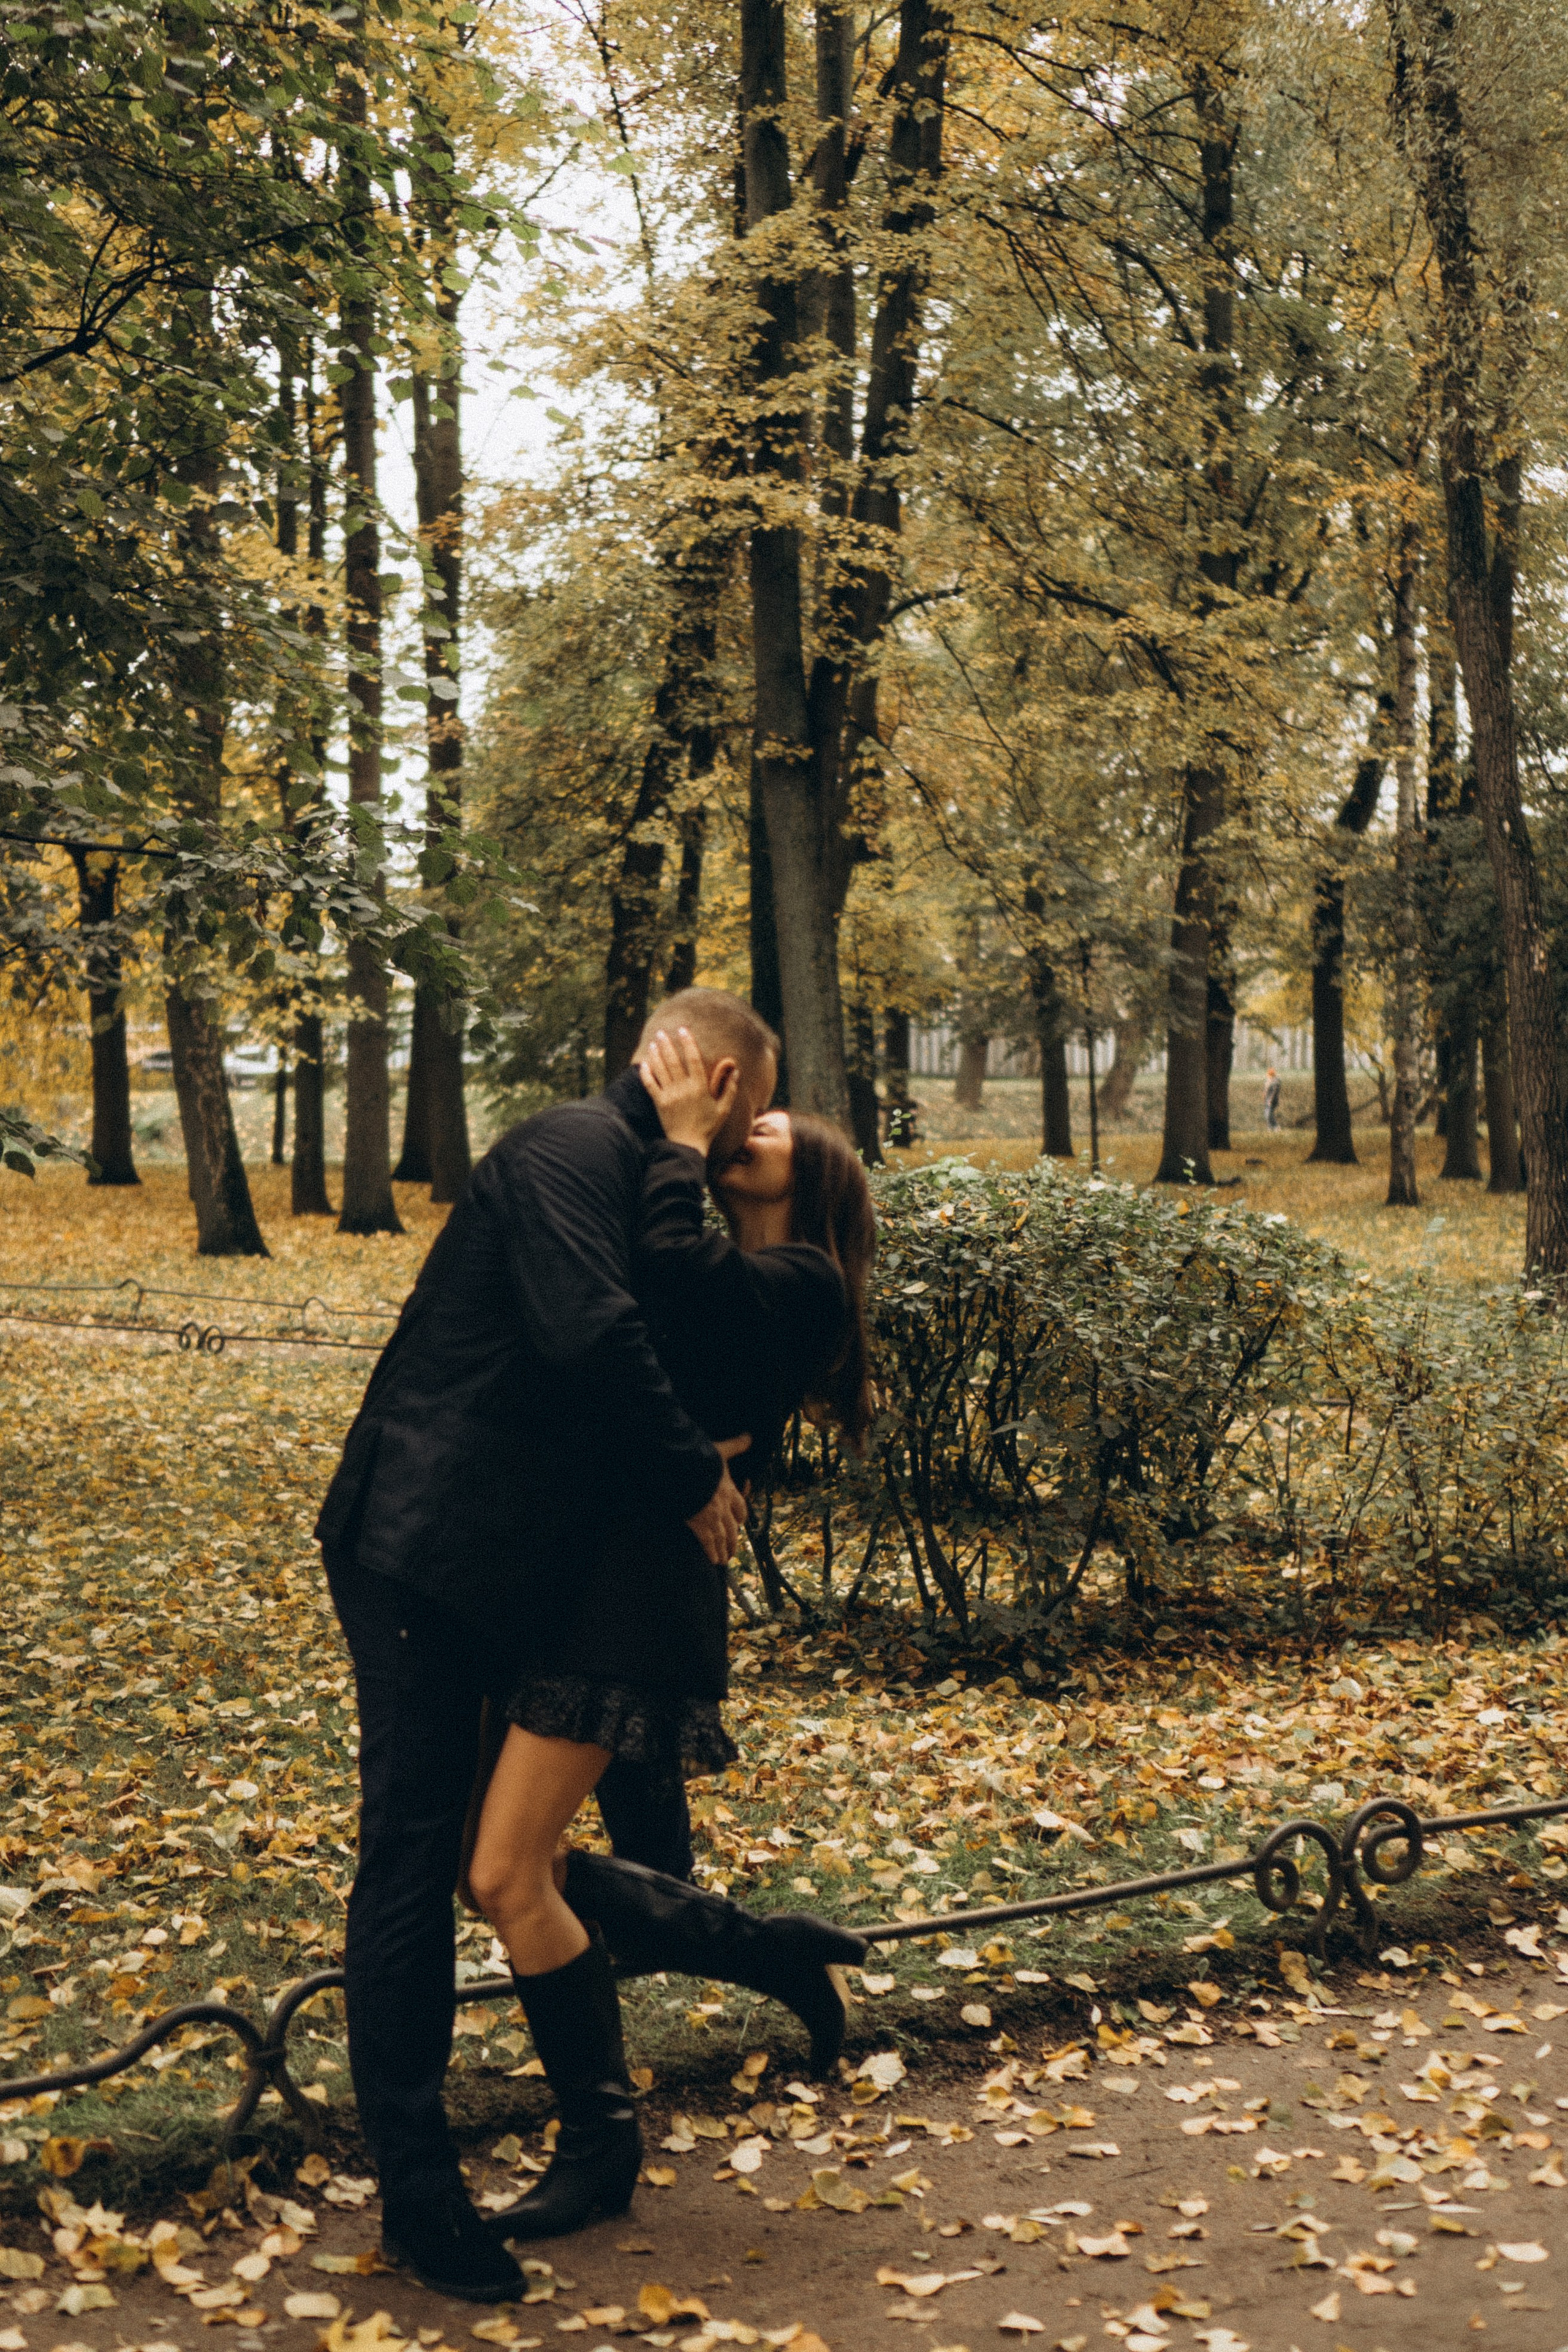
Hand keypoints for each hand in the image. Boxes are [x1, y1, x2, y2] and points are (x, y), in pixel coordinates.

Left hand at [640, 1027, 738, 1153]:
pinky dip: (646, 1073)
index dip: (688, 1043)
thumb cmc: (708, 1128)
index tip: (683, 1030)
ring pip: (661, 1070)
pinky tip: (644, 1064)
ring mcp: (670, 1095)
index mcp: (700, 1087)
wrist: (688, 1145)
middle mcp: (684, 1088)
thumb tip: (736, 1070)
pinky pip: (650, 1085)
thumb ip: (729, 1089)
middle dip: (667, 1044)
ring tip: (654, 1042)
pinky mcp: (659, 1103)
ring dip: (656, 1054)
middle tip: (662, 1032)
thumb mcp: (723, 1109)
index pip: (693, 1059)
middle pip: (674, 1061)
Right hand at [686, 1433, 750, 1566]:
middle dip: (734, 1541)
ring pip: (722, 1538)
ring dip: (724, 1550)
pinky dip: (712, 1552)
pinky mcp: (698, 1524)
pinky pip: (707, 1542)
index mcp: (729, 1491)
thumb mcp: (721, 1450)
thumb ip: (736, 1446)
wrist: (685, 1471)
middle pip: (733, 1529)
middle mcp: (723, 1507)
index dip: (740, 1517)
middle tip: (733, 1551)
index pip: (740, 1509)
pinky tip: (713, 1560)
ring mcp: (711, 1517)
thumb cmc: (703, 1460)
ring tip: (724, 1560)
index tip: (740, 1523)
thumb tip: (750, 1436)